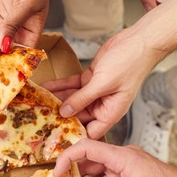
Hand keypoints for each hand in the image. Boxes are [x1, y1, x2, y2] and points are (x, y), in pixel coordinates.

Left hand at [48, 25, 165, 138]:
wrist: (138, 40)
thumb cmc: (130, 63)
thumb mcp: (103, 84)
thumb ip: (82, 99)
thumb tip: (65, 112)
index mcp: (111, 112)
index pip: (91, 131)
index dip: (76, 135)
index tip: (56, 137)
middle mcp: (103, 104)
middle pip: (78, 116)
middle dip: (60, 116)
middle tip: (40, 118)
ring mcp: (96, 91)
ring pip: (72, 99)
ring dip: (56, 100)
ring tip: (38, 102)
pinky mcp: (91, 78)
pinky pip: (72, 85)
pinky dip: (59, 86)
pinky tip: (45, 87)